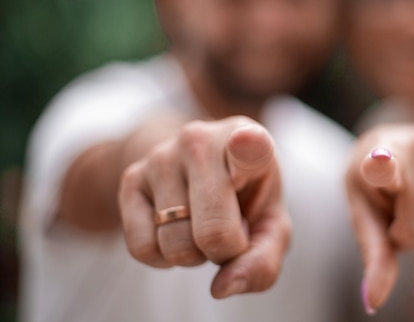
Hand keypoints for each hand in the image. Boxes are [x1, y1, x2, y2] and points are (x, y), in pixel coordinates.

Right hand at [118, 116, 290, 297]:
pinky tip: (177, 230)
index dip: (248, 146)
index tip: (247, 141)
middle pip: (214, 232)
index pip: (249, 144)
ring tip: (202, 223)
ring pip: (176, 246)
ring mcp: (161, 157)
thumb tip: (222, 287)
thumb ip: (263, 259)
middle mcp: (200, 140)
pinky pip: (142, 249)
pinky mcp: (131, 179)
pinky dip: (164, 259)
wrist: (196, 165)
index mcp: (248, 138)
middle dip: (225, 251)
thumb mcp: (270, 222)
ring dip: (195, 255)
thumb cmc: (245, 194)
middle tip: (231, 228)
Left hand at [346, 124, 413, 313]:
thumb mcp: (365, 212)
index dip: (384, 169)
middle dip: (404, 238)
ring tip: (413, 209)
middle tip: (394, 216)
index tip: (381, 165)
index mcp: (377, 151)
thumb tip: (372, 302)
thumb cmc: (379, 187)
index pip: (382, 165)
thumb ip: (373, 252)